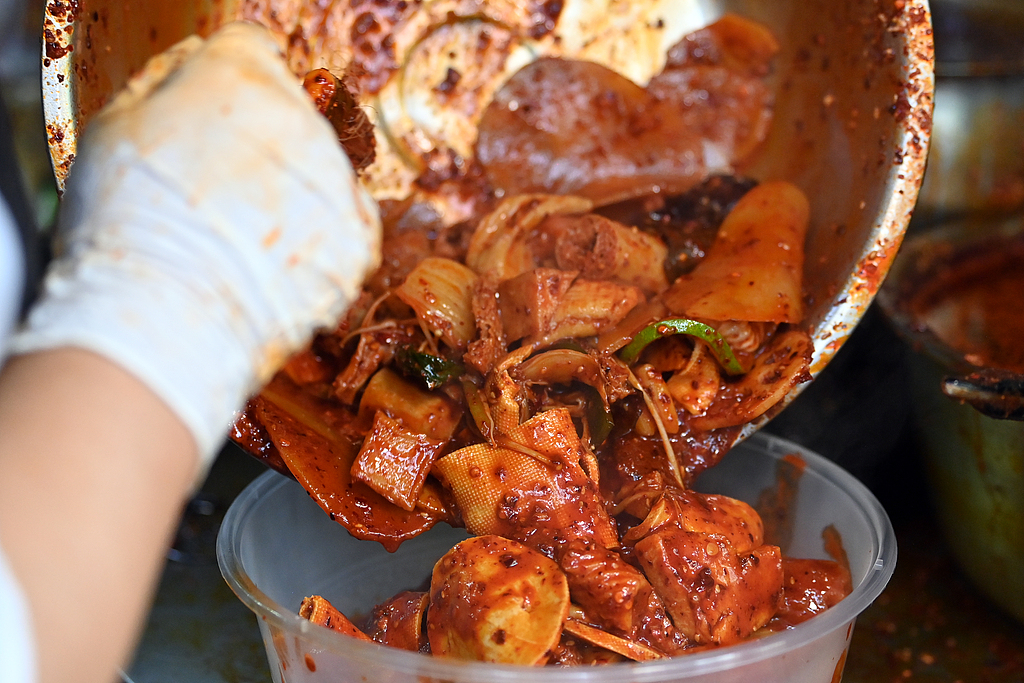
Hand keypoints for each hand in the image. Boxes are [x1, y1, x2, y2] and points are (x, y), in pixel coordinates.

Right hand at [12, 22, 380, 474]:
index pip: (254, 51)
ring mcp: (337, 182)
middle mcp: (301, 119)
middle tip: (216, 192)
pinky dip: (319, 242)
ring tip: (238, 238)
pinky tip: (272, 262)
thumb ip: (169, 79)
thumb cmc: (125, 227)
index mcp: (238, 76)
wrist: (160, 321)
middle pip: (290, 113)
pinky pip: (346, 226)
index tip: (224, 113)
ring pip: (319, 170)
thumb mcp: (115, 124)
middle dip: (262, 142)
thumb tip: (197, 65)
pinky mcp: (360, 240)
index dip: (233, 83)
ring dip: (291, 194)